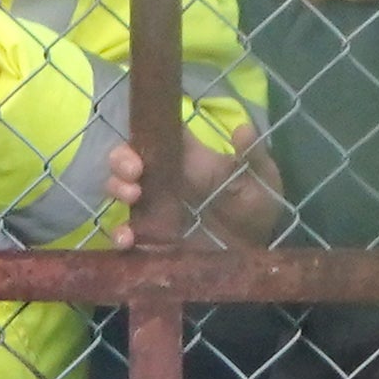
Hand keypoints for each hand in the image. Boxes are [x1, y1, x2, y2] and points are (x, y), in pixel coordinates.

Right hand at [107, 125, 284, 242]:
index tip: (144, 146)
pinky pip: (127, 233)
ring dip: (117, 188)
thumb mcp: (262, 179)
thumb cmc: (258, 206)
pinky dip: (119, 234)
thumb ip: (253, 155)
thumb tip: (243, 128)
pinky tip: (127, 239)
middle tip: (134, 174)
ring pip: (120, 189)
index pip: (158, 136)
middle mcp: (165, 180)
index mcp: (189, 159)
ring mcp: (155, 208)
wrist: (258, 250)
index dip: (144, 133)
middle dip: (121, 161)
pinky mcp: (152, 237)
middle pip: (129, 159)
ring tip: (133, 196)